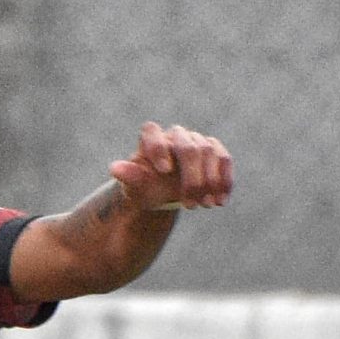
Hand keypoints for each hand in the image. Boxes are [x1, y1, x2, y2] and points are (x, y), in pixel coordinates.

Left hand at [108, 121, 232, 211]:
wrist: (162, 193)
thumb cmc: (144, 188)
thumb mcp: (134, 187)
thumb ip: (129, 176)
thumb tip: (115, 168)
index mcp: (151, 138)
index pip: (151, 132)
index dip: (158, 149)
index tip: (163, 171)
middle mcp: (175, 135)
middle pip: (187, 147)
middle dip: (191, 178)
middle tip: (190, 206)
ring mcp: (196, 140)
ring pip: (208, 152)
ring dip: (209, 182)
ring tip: (205, 206)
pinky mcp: (214, 150)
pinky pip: (224, 159)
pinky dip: (224, 180)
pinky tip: (221, 200)